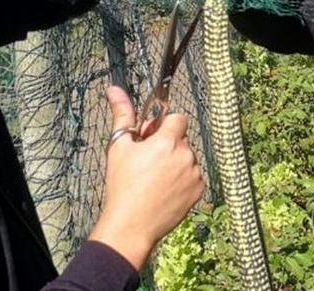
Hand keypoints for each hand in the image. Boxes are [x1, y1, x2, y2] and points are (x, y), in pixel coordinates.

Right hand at [88, 86, 203, 270]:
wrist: (132, 224)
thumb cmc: (122, 184)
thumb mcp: (119, 147)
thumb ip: (122, 115)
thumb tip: (114, 88)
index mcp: (167, 141)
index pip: (178, 118)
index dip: (163, 126)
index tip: (150, 138)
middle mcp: (186, 154)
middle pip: (182, 139)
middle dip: (168, 145)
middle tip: (148, 161)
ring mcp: (195, 173)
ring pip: (188, 157)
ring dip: (176, 162)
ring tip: (154, 179)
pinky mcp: (199, 190)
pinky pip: (193, 176)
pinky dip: (182, 179)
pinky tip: (164, 190)